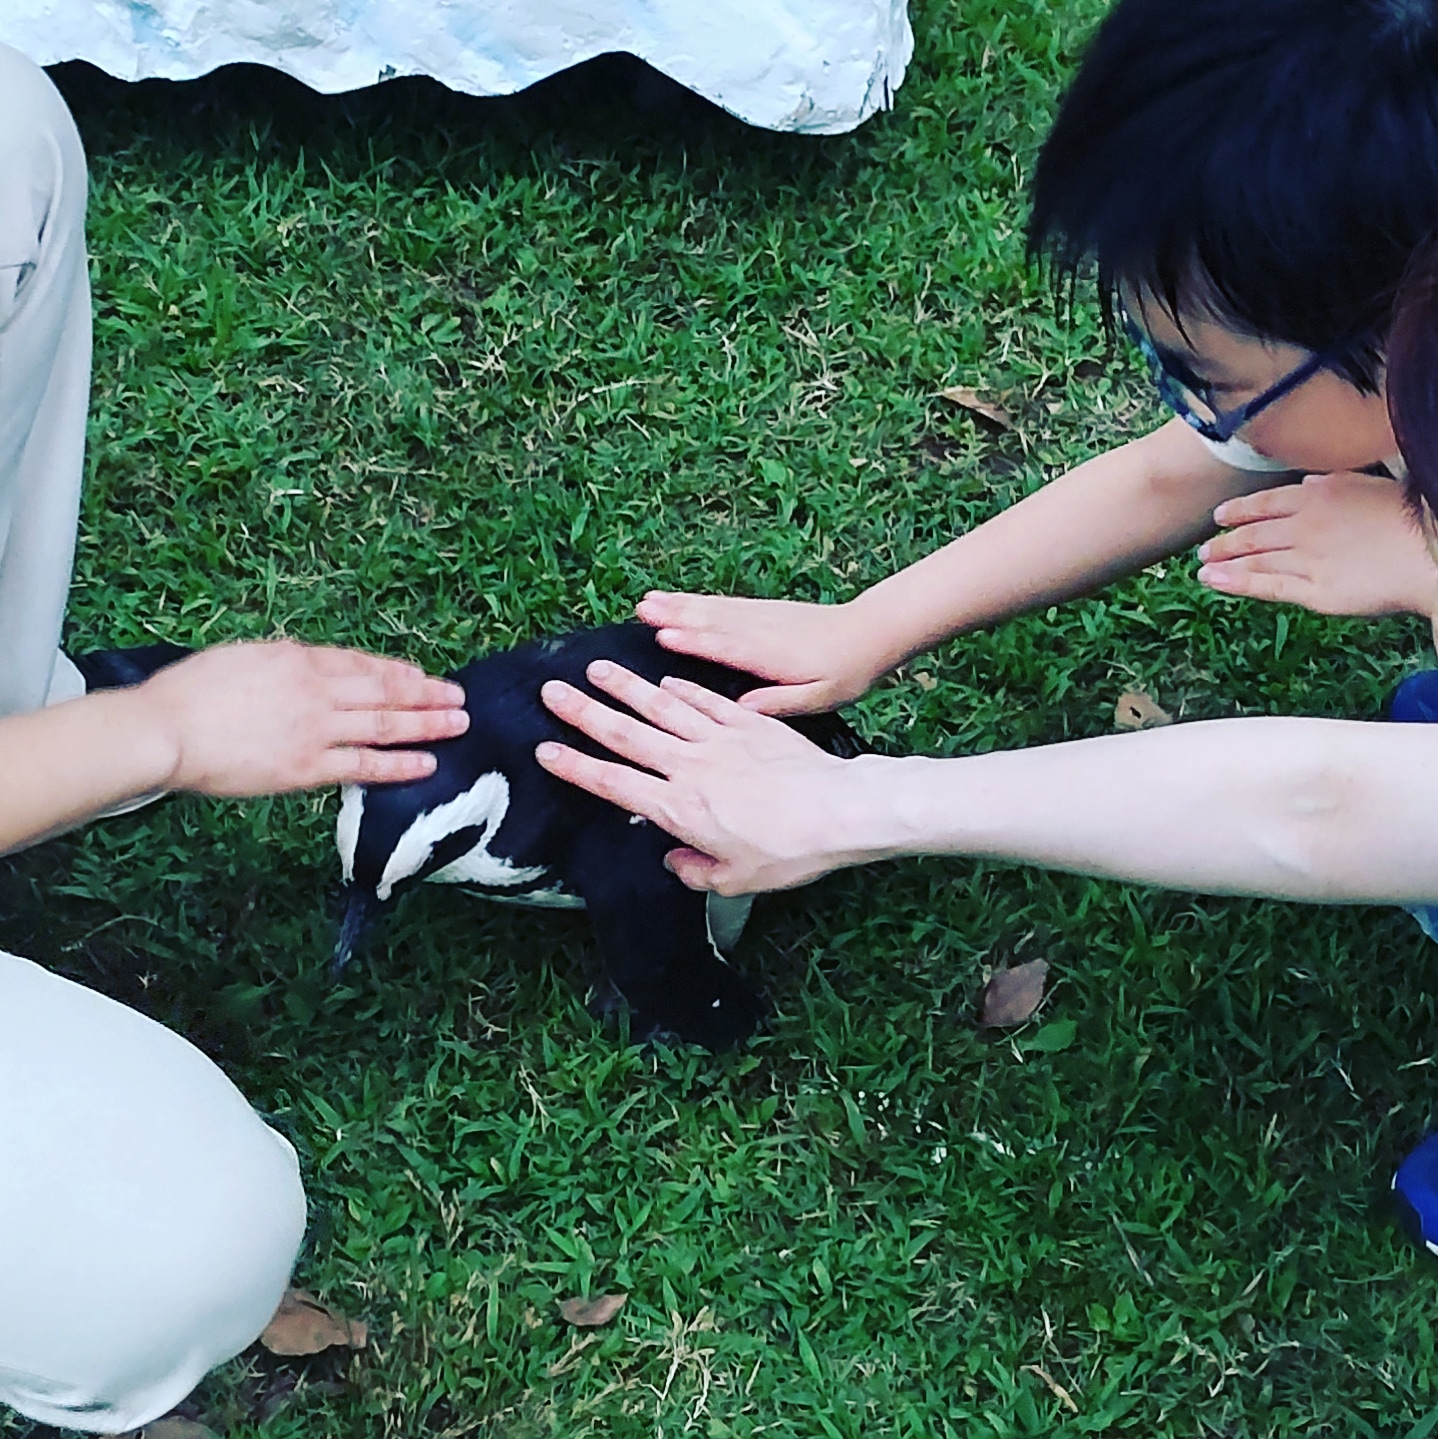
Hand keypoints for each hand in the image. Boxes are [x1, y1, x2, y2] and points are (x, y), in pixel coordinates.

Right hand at [132, 640, 468, 794]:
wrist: (166, 728)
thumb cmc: (188, 694)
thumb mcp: (241, 658)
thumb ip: (279, 665)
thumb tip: (301, 669)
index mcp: (297, 659)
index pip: (360, 663)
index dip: (395, 671)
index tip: (420, 675)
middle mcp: (317, 689)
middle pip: (385, 689)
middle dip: (426, 692)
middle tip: (458, 695)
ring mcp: (316, 728)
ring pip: (386, 723)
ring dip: (427, 723)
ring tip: (458, 723)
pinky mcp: (308, 766)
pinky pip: (365, 765)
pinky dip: (399, 764)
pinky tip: (427, 763)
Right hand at [535, 659, 885, 893]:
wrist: (840, 811)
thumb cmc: (791, 851)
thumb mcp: (739, 879)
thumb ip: (698, 872)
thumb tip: (675, 863)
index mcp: (679, 808)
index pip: (613, 783)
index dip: (575, 766)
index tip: (546, 749)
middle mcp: (690, 766)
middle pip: (625, 734)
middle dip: (583, 712)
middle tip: (552, 690)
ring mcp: (720, 738)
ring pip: (661, 705)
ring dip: (625, 686)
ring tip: (596, 667)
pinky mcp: (750, 722)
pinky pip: (706, 700)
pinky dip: (682, 688)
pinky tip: (666, 677)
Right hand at [635, 591, 888, 715]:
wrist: (871, 631)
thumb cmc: (847, 671)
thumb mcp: (822, 697)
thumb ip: (781, 703)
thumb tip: (741, 709)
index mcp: (774, 657)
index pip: (729, 647)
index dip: (696, 642)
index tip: (664, 637)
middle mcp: (762, 631)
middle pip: (713, 622)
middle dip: (676, 616)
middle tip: (641, 612)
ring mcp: (761, 617)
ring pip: (714, 610)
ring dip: (679, 605)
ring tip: (646, 602)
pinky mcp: (763, 610)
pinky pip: (724, 604)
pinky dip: (697, 601)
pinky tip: (678, 600)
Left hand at [1198, 471, 1437, 616]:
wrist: (1431, 551)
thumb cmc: (1410, 517)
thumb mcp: (1370, 485)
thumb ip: (1334, 484)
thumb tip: (1306, 486)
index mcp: (1320, 496)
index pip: (1267, 501)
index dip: (1239, 510)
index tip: (1220, 516)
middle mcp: (1305, 526)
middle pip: (1254, 533)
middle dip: (1225, 541)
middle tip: (1204, 547)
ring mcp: (1306, 559)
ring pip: (1254, 560)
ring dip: (1223, 562)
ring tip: (1201, 568)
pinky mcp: (1313, 591)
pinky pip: (1266, 586)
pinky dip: (1235, 583)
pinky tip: (1214, 581)